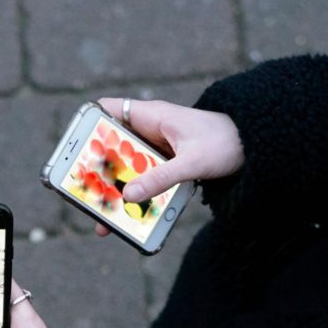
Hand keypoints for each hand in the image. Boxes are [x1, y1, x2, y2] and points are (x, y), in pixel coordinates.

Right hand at [89, 97, 242, 233]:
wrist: (255, 147)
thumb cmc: (225, 142)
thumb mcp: (192, 163)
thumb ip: (160, 179)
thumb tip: (129, 197)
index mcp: (151, 116)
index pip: (107, 110)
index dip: (87, 126)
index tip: (72, 149)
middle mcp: (149, 130)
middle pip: (111, 147)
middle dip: (96, 170)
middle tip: (80, 192)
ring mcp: (156, 148)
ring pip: (125, 167)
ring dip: (115, 189)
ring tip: (102, 217)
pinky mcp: (165, 165)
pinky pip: (143, 179)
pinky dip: (135, 195)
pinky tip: (130, 217)